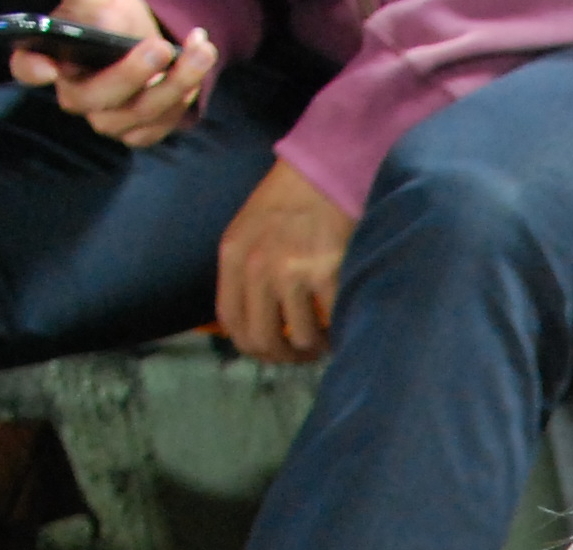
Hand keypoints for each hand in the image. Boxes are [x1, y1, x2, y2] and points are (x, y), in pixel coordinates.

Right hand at [9, 0, 216, 147]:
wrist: (137, 34)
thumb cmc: (108, 15)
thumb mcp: (99, 3)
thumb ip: (96, 14)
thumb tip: (107, 31)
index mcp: (49, 58)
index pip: (27, 66)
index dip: (33, 68)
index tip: (47, 65)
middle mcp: (74, 95)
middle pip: (97, 98)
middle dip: (133, 73)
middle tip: (159, 47)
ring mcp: (106, 118)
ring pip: (140, 114)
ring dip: (177, 82)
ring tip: (202, 51)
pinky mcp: (137, 130)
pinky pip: (162, 124)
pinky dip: (186, 95)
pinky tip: (198, 63)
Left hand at [216, 162, 352, 362]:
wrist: (324, 170)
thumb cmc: (289, 199)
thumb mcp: (248, 230)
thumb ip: (245, 270)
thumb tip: (258, 319)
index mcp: (233, 256)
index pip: (231, 322)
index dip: (252, 347)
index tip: (272, 350)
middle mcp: (257, 267)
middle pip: (262, 339)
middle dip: (284, 356)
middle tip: (301, 353)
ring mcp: (292, 271)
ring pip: (300, 337)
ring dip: (315, 347)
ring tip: (326, 339)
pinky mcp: (326, 272)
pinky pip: (331, 321)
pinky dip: (338, 331)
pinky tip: (342, 324)